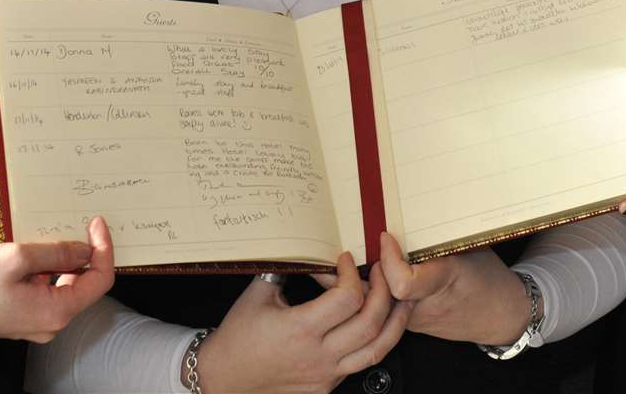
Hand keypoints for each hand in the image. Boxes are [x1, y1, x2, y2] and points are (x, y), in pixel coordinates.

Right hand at [0, 215, 113, 341]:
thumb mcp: (17, 257)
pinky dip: (51, 269)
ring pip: (67, 285)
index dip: (103, 248)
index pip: (99, 279)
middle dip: (85, 252)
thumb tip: (86, 250)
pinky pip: (51, 290)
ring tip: (56, 235)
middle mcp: (54, 321)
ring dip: (66, 260)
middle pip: (86, 283)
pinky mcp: (29, 315)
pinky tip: (39, 252)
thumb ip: (57, 252)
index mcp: (57, 311)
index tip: (96, 223)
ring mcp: (41, 321)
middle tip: (79, 224)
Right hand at [196, 252, 411, 393]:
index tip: (346, 259)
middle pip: (371, 322)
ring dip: (394, 321)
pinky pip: (361, 364)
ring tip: (401, 300)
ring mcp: (326, 375)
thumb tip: (301, 245)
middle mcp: (319, 355)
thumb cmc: (237, 338)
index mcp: (301, 329)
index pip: (347, 298)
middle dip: (384, 291)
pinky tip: (379, 327)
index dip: (353, 273)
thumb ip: (284, 269)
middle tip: (382, 271)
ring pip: (377, 349)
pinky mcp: (327, 387)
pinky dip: (376, 343)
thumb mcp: (257, 295)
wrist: (224, 379)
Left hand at [373, 233, 530, 343]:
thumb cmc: (487, 276)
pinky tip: (379, 271)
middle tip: (371, 247)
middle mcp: (425, 306)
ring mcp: (416, 321)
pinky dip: (379, 286)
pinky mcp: (410, 325)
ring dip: (372, 277)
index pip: (401, 282)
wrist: (501, 316)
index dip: (388, 258)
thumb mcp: (469, 247)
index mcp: (443, 282)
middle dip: (371, 266)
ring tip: (370, 257)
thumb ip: (436, 236)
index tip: (386, 237)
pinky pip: (386, 305)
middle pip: (381, 289)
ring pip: (379, 299)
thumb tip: (406, 211)